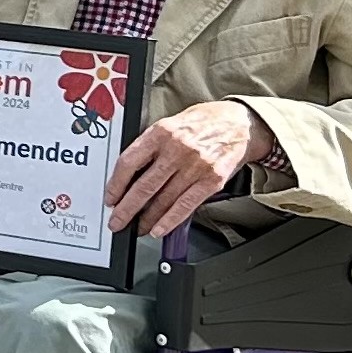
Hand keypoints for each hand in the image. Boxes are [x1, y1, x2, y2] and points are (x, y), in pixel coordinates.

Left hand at [105, 100, 269, 238]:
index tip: (110, 198)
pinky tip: (159, 229)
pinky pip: (186, 205)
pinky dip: (170, 220)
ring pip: (164, 199)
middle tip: (117, 222)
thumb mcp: (170, 123)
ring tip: (138, 227)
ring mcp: (196, 166)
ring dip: (147, 219)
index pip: (129, 162)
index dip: (116, 185)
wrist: (241, 124)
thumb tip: (128, 175)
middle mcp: (177, 149)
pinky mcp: (212, 180)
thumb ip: (150, 146)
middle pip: (144, 186)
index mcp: (161, 132)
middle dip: (127, 209)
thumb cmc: (202, 123)